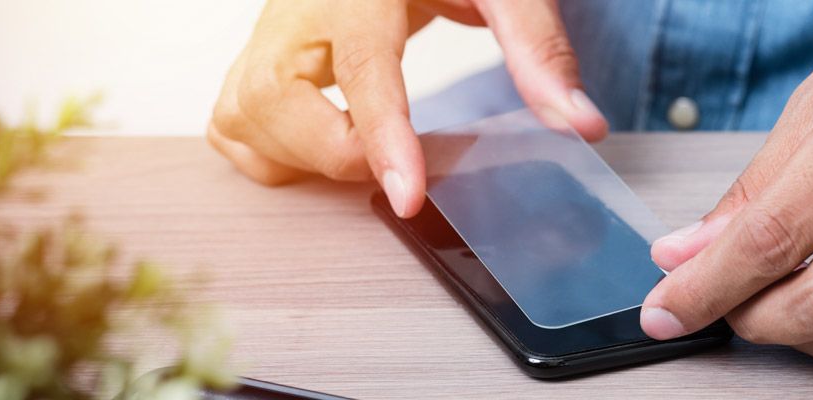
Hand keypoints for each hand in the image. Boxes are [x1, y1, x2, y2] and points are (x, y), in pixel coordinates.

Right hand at [208, 0, 606, 217]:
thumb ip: (538, 49)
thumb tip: (579, 123)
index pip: (362, 67)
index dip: (383, 138)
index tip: (408, 197)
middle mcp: (299, 9)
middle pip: (271, 98)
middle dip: (331, 154)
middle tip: (392, 165)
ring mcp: (269, 32)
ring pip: (240, 114)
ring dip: (297, 158)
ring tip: (358, 151)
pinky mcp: (257, 54)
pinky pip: (232, 120)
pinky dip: (271, 152)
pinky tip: (316, 145)